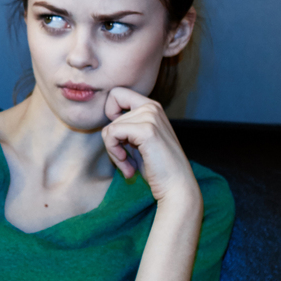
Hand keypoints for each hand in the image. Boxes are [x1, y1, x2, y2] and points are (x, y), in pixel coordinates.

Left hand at [100, 86, 199, 206]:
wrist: (176, 186)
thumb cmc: (157, 169)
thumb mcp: (138, 142)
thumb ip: (125, 128)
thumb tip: (104, 125)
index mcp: (151, 107)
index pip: (116, 94)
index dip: (109, 115)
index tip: (119, 137)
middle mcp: (151, 107)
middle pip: (109, 116)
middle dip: (112, 142)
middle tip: (124, 160)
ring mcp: (150, 116)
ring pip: (109, 128)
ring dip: (114, 152)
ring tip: (128, 165)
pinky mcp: (146, 130)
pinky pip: (112, 135)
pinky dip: (115, 154)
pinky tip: (129, 167)